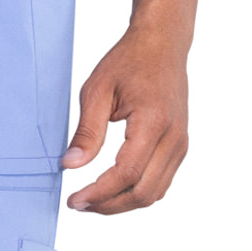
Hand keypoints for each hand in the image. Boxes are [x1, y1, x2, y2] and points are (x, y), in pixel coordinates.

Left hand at [60, 24, 189, 213]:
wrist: (162, 45)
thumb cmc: (129, 61)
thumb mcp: (98, 89)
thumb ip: (86, 131)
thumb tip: (70, 165)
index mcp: (153, 122)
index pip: (127, 172)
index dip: (99, 192)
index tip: (75, 200)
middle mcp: (173, 138)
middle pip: (143, 192)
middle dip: (109, 205)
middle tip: (80, 204)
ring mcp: (181, 144)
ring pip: (154, 193)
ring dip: (123, 203)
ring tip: (93, 199)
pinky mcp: (180, 146)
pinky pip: (161, 181)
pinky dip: (137, 192)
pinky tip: (114, 187)